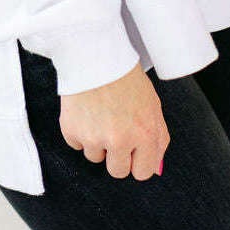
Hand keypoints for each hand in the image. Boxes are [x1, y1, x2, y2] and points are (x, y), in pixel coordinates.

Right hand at [58, 63, 169, 180]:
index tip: (133, 152)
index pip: (142, 173)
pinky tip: (86, 111)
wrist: (96, 56)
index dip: (137, 162)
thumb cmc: (127, 79)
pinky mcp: (72, 131)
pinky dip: (79, 131)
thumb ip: (158, 139)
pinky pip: (76, 145)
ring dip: (97, 142)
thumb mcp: (152, 106)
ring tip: (99, 115)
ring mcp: (94, 137)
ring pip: (95, 157)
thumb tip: (154, 168)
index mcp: (145, 134)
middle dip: (117, 157)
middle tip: (114, 132)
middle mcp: (120, 140)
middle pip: (117, 171)